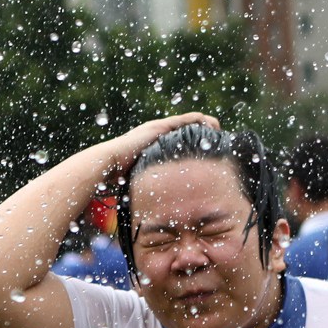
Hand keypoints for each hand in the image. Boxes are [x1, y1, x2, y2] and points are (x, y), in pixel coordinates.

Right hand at [97, 112, 221, 180]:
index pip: (180, 141)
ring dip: (204, 124)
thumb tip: (160, 208)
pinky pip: (185, 120)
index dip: (196, 143)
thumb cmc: (121, 177)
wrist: (109, 163)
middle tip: (219, 136)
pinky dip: (199, 120)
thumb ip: (154, 187)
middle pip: (186, 129)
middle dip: (203, 131)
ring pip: (188, 122)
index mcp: (156, 145)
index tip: (210, 149)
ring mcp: (158, 128)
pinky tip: (212, 123)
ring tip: (218, 127)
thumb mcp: (144, 181)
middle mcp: (158, 134)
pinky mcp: (160, 126)